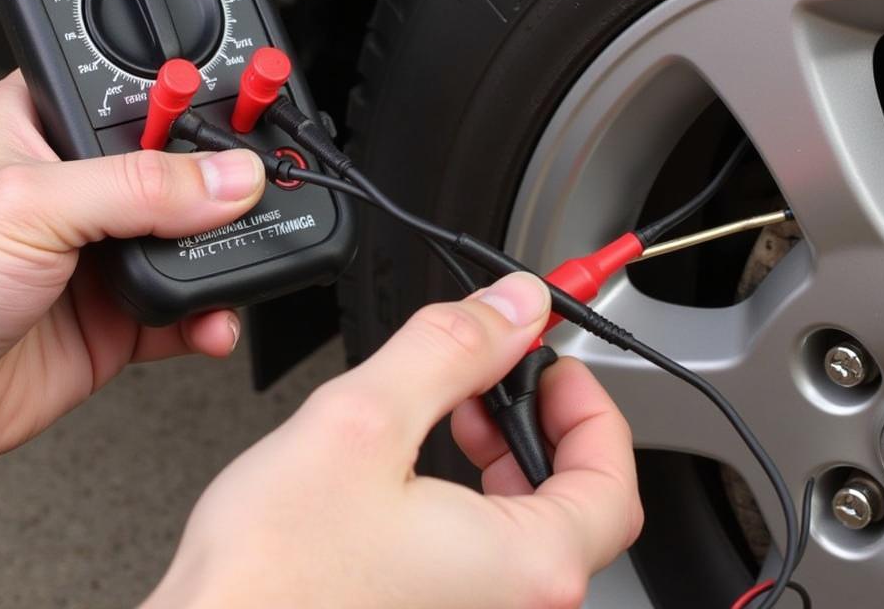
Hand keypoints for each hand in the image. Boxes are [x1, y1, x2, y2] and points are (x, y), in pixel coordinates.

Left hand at [0, 71, 266, 468]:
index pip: (140, 92)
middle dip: (225, 184)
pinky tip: (213, 318)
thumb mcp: (29, 205)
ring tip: (243, 258)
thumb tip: (230, 178)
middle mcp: (82, 186)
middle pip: (182, 165)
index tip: (246, 111)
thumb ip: (139, 187)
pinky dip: (213, 314)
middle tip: (258, 190)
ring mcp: (104, 251)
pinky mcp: (121, 314)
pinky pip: (190, 305)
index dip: (191, 97)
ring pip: (196, 237)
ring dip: (228, 253)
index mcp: (47, 127)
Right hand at [146, 272, 641, 608]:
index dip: (590, 406)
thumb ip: (452, 349)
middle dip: (541, 421)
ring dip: (505, 456)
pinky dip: (473, 498)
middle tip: (500, 375)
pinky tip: (423, 467)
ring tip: (454, 410)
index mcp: (523, 568)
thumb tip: (513, 305)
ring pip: (531, 530)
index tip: (552, 365)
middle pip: (580, 504)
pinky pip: (486, 557)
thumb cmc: (268, 578)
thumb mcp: (365, 421)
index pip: (614, 482)